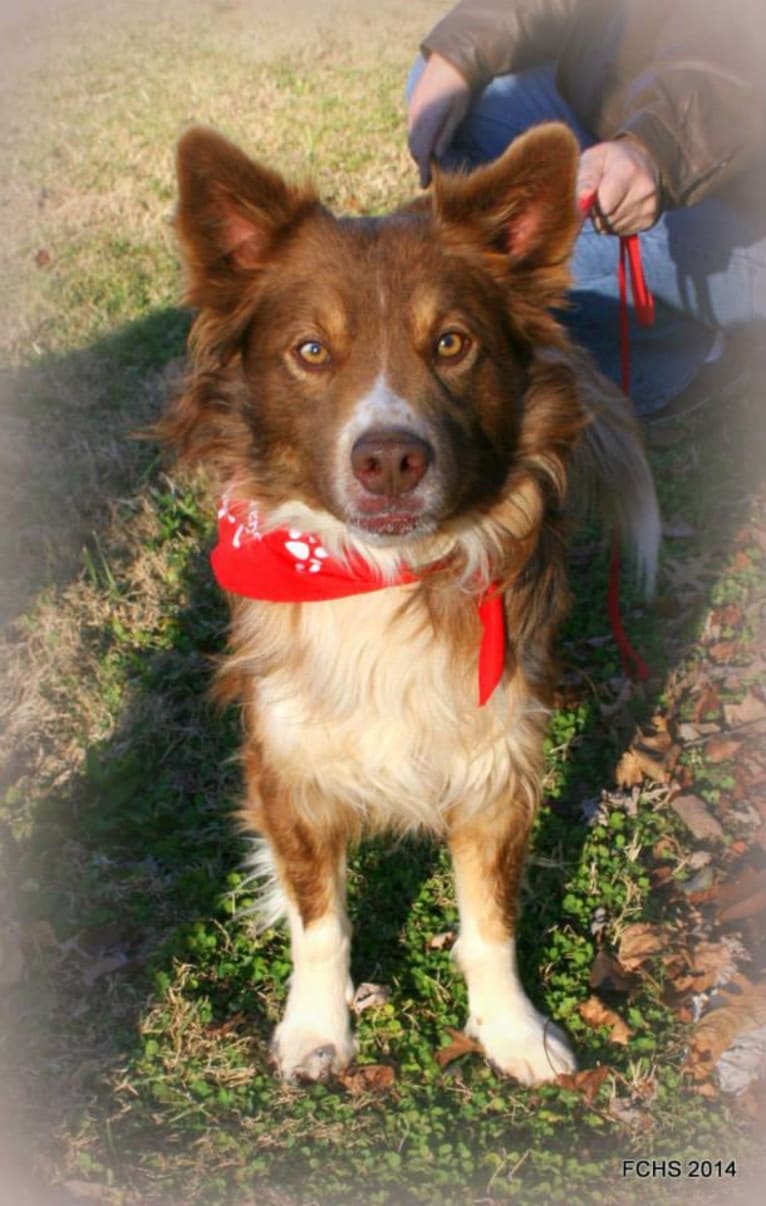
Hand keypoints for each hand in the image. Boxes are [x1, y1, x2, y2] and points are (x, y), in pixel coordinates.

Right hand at [407, 53, 471, 186]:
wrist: (449, 59)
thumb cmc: (460, 87)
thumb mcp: (458, 112)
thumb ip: (446, 134)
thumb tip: (438, 154)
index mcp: (427, 121)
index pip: (421, 152)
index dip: (423, 170)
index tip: (424, 184)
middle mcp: (416, 117)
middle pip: (414, 147)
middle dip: (420, 163)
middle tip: (428, 176)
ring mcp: (413, 110)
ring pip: (412, 138)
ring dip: (418, 151)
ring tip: (427, 162)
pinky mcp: (413, 104)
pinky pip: (412, 128)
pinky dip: (417, 139)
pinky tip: (426, 142)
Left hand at [577, 139, 659, 234]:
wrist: (641, 162)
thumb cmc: (609, 161)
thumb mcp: (594, 159)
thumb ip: (586, 178)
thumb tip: (581, 200)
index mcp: (629, 170)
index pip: (604, 205)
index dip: (591, 205)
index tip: (590, 194)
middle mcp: (644, 189)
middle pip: (605, 219)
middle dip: (596, 211)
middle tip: (601, 194)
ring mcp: (650, 206)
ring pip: (610, 227)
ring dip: (604, 218)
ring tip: (611, 198)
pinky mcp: (650, 220)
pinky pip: (619, 232)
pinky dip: (614, 223)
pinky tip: (619, 206)